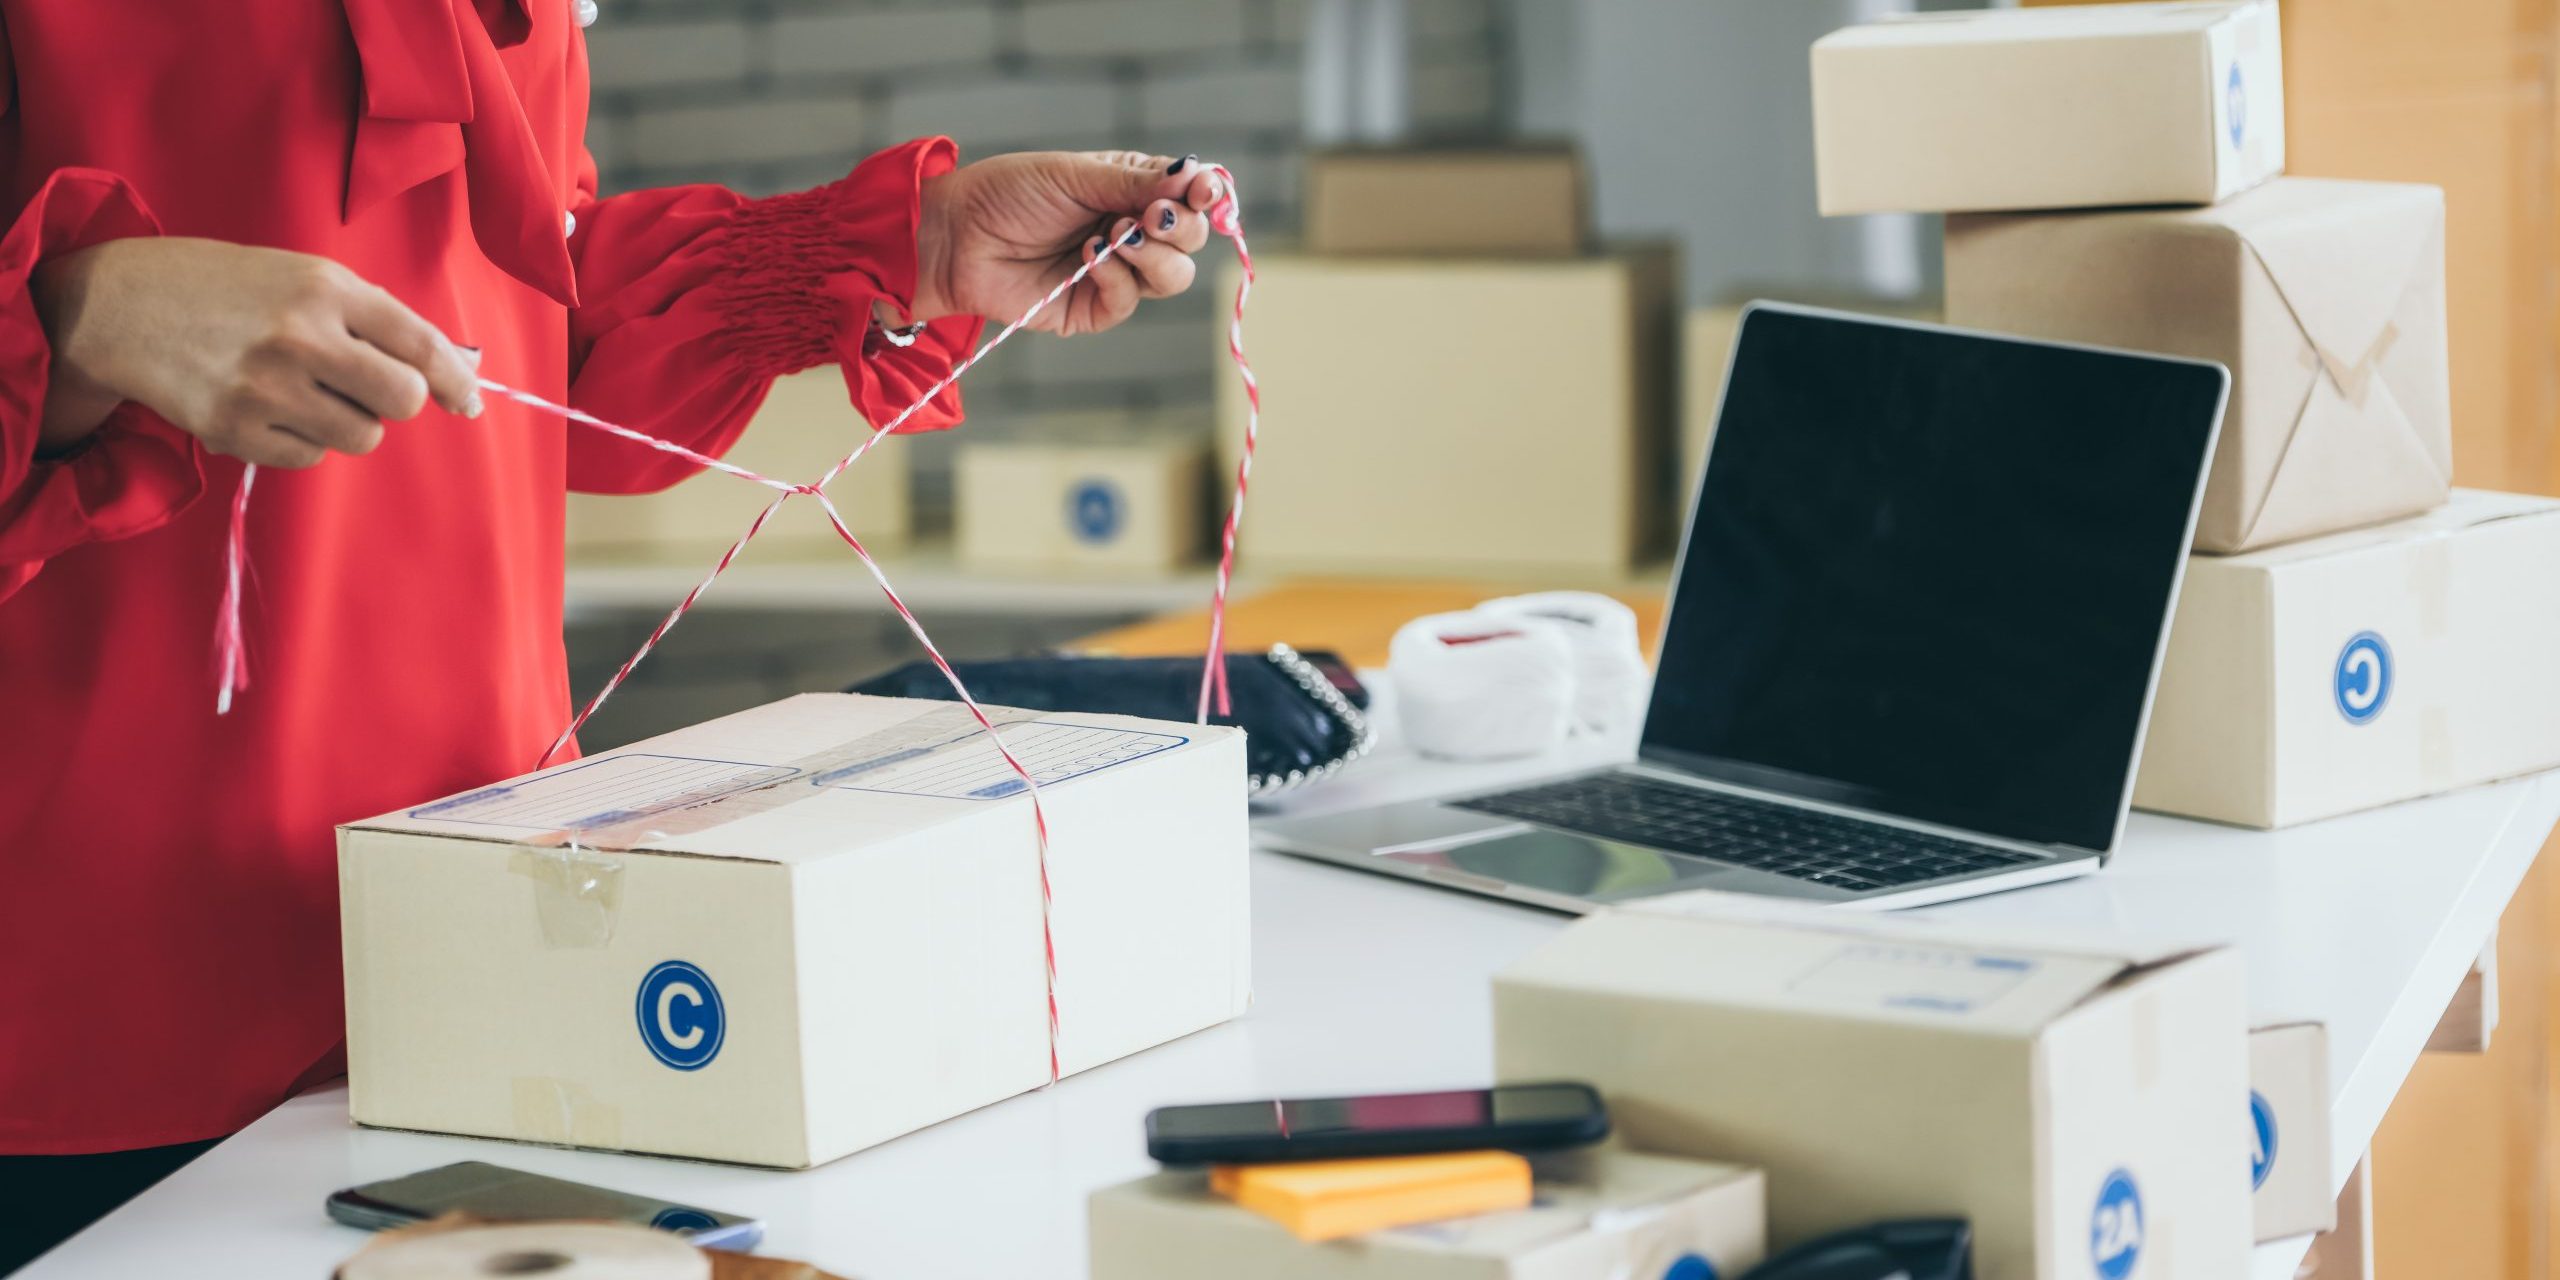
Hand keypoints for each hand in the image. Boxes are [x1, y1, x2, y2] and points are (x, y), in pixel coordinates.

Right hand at [31, 237, 481, 465]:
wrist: (122, 305)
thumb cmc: (229, 289)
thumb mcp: (302, 276)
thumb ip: (373, 316)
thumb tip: (451, 369)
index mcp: (325, 288)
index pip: (419, 344)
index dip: (455, 379)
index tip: (469, 402)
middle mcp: (300, 337)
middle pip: (402, 400)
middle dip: (396, 400)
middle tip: (365, 385)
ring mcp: (266, 387)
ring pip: (362, 436)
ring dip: (347, 420)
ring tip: (303, 389)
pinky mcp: (236, 430)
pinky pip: (311, 456)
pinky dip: (302, 438)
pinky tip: (267, 406)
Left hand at [912, 150, 1221, 336]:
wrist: (956, 235)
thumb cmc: (1007, 193)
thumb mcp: (1076, 174)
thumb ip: (1136, 179)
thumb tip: (1196, 175)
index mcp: (1131, 191)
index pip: (1190, 196)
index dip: (1207, 194)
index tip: (1204, 190)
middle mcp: (1130, 232)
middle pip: (1190, 239)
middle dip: (1180, 225)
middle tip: (1151, 214)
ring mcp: (1115, 273)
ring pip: (1173, 277)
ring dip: (1154, 254)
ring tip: (1114, 236)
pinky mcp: (1092, 309)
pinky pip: (1129, 300)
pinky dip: (1116, 276)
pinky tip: (1089, 256)